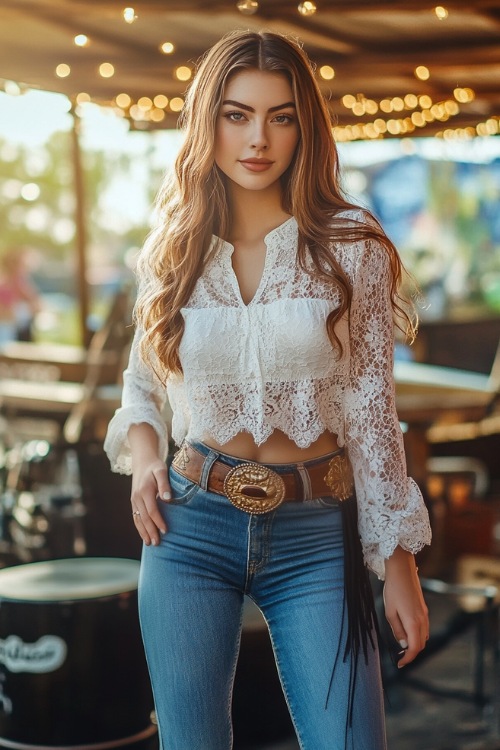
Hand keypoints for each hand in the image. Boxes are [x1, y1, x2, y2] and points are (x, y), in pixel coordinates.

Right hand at [130, 455, 170, 545]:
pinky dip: (139, 528)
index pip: (152, 510)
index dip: (158, 521)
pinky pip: (135, 517)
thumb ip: (165, 484)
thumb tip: (167, 498)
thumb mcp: (161, 471)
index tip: (165, 531)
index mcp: (145, 490)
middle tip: (157, 543)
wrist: (142, 462)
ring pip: (138, 520)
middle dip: (151, 531)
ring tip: (150, 543)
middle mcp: (137, 497)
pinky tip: (144, 535)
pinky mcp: (133, 502)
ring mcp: (134, 500)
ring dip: (143, 532)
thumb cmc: (155, 467)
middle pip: (144, 518)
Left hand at [383, 546, 428, 667]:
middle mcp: (422, 620)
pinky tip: (407, 632)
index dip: (408, 659)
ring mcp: (425, 614)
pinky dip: (417, 635)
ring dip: (415, 644)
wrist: (402, 570)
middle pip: (421, 644)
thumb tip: (403, 644)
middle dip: (412, 653)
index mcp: (413, 623)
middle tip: (400, 657)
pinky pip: (424, 628)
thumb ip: (397, 629)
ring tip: (402, 645)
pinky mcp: (424, 609)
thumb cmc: (393, 590)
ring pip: (424, 636)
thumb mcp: (390, 611)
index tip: (400, 664)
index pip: (414, 648)